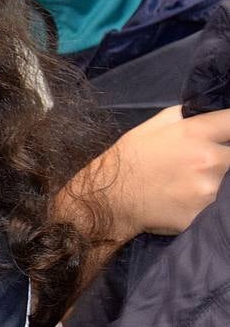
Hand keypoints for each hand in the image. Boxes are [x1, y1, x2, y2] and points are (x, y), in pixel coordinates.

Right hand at [104, 105, 229, 239]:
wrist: (108, 199)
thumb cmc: (127, 160)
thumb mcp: (150, 127)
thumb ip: (182, 116)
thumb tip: (201, 112)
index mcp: (195, 134)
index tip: (224, 135)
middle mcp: (208, 159)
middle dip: (220, 158)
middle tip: (195, 165)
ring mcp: (208, 189)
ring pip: (224, 183)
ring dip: (211, 183)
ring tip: (184, 186)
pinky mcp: (203, 214)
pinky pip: (212, 206)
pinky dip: (201, 204)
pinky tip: (181, 202)